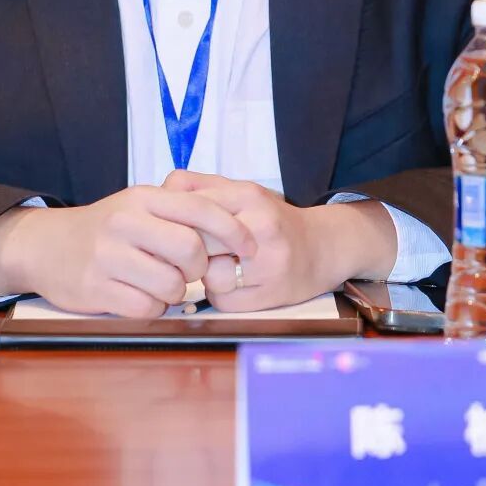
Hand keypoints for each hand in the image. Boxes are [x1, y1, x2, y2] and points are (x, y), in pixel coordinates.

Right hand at [0, 184, 257, 317]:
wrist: (47, 246)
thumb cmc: (107, 229)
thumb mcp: (139, 206)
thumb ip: (179, 211)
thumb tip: (234, 226)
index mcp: (143, 197)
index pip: (201, 209)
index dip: (233, 230)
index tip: (249, 246)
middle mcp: (125, 222)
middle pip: (190, 249)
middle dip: (201, 267)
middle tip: (193, 271)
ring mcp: (108, 255)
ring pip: (170, 283)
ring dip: (176, 291)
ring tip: (161, 283)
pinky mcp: (95, 288)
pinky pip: (145, 307)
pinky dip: (152, 307)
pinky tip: (140, 295)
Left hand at [163, 170, 396, 309]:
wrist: (324, 246)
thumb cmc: (273, 220)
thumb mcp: (241, 192)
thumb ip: (200, 186)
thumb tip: (160, 191)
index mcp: (249, 195)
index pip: (193, 208)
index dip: (174, 224)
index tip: (170, 231)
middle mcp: (261, 226)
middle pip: (198, 243)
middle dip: (188, 252)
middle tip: (190, 253)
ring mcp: (269, 263)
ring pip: (209, 276)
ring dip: (205, 276)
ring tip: (219, 267)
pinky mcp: (272, 294)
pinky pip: (224, 300)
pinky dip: (221, 295)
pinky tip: (234, 284)